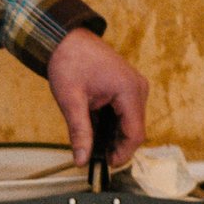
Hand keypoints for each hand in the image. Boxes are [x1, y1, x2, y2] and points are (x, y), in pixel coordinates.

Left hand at [46, 29, 148, 169]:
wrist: (65, 37)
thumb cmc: (69, 62)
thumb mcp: (71, 101)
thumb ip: (80, 132)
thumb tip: (81, 160)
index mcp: (129, 90)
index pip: (135, 133)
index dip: (122, 154)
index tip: (105, 166)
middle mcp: (138, 88)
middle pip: (134, 130)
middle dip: (116, 146)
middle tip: (93, 157)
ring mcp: (135, 87)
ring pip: (130, 123)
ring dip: (112, 136)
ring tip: (90, 143)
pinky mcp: (128, 87)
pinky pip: (125, 113)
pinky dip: (111, 124)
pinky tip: (94, 128)